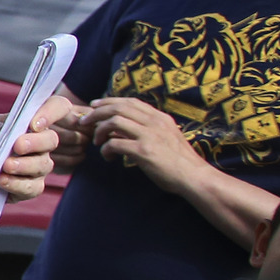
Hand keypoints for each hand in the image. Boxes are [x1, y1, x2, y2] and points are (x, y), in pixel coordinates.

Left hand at [0, 97, 72, 211]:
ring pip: (45, 165)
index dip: (53, 112)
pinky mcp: (24, 189)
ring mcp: (32, 167)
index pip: (56, 108)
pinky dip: (19, 185)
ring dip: (26, 166)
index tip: (35, 123)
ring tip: (5, 166)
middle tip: (17, 146)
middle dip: (37, 143)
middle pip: (52, 140)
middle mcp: (35, 144)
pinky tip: (2, 181)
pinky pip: (34, 188)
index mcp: (26, 123)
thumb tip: (14, 129)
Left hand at [82, 96, 209, 195]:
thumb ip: (146, 130)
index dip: (109, 102)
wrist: (194, 177)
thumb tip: (119, 129)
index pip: (130, 102)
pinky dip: (106, 149)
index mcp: (160, 118)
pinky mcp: (144, 151)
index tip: (95, 106)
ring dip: (100, 130)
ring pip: (114, 121)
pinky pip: (115, 143)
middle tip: (84, 122)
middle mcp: (155, 122)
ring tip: (97, 142)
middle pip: (118, 108)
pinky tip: (108, 157)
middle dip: (97, 113)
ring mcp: (150, 135)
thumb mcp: (165, 138)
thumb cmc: (178, 161)